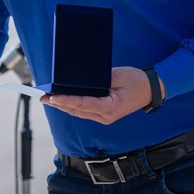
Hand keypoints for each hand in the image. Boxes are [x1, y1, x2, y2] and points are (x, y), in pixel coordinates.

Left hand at [40, 66, 163, 124]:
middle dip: (58, 104)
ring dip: (62, 105)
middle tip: (41, 97)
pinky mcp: (103, 114)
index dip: (65, 101)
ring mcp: (104, 117)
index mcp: (110, 107)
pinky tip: (61, 100)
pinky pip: (84, 111)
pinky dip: (71, 105)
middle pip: (76, 110)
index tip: (51, 97)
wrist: (151, 89)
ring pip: (78, 112)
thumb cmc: (135, 81)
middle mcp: (105, 116)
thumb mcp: (116, 76)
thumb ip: (97, 80)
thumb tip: (77, 81)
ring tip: (47, 98)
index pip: (82, 104)